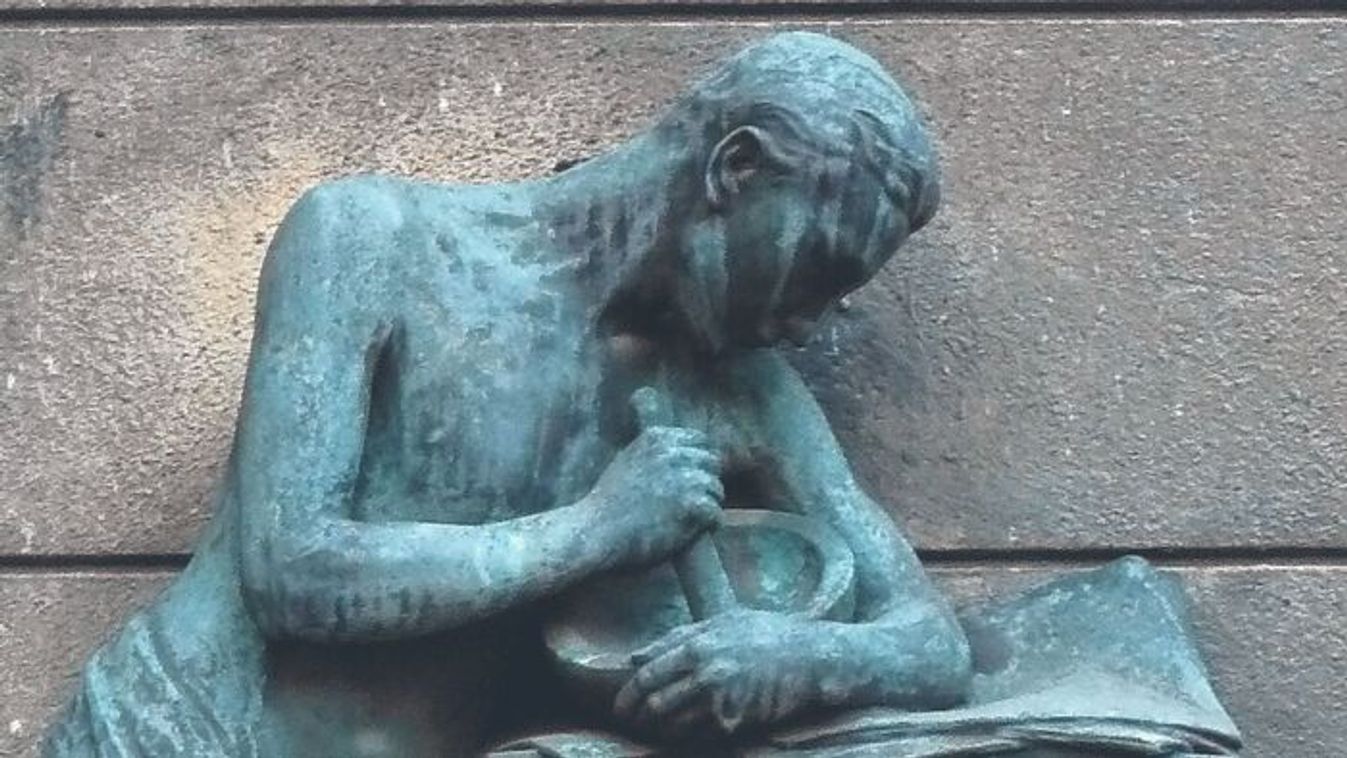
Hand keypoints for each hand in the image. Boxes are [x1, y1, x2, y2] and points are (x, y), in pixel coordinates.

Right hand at [587, 425, 723, 567]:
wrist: (594, 531)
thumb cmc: (606, 504)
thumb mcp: (627, 460)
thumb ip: (653, 453)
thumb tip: (680, 452)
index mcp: (657, 438)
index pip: (699, 441)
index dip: (698, 463)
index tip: (691, 481)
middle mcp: (674, 452)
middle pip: (713, 462)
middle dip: (705, 482)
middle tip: (692, 504)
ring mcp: (685, 478)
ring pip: (716, 489)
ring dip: (707, 505)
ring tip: (689, 521)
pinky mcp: (693, 504)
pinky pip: (715, 514)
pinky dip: (707, 526)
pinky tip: (693, 533)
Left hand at [614, 610, 820, 737]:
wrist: (812, 658)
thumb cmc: (768, 633)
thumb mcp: (723, 621)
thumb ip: (678, 637)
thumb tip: (636, 656)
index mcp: (699, 646)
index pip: (649, 673)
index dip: (629, 692)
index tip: (622, 703)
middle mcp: (707, 673)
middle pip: (656, 702)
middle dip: (637, 714)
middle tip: (628, 720)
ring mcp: (722, 700)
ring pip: (674, 722)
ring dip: (660, 727)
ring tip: (654, 726)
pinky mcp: (736, 721)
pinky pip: (700, 733)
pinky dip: (687, 734)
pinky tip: (684, 730)